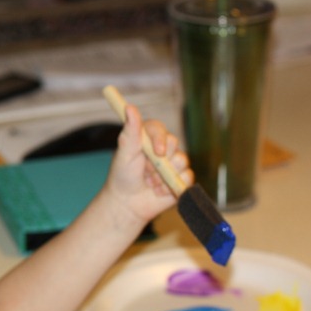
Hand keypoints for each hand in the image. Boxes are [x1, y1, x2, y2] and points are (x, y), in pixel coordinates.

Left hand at [104, 105, 192, 222]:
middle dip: (160, 160)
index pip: (159, 129)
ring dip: (164, 175)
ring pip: (182, 161)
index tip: (157, 152)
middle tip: (145, 171)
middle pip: (174, 144)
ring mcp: (173, 163)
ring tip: (150, 182)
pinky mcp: (181, 179)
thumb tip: (129, 107)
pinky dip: (172, 187)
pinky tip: (159, 191)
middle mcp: (163, 148)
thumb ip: (130, 132)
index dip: (160, 139)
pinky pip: (187, 178)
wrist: (127, 203)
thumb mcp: (124, 153)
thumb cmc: (123, 176)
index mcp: (148, 138)